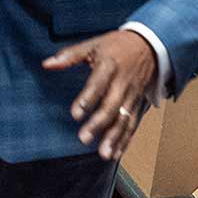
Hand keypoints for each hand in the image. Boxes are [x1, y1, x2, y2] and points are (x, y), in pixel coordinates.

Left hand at [48, 29, 158, 159]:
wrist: (150, 45)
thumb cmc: (117, 45)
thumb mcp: (93, 44)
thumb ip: (69, 55)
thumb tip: (47, 64)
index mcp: (109, 65)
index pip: (97, 84)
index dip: (87, 99)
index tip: (75, 115)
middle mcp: (122, 82)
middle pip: (112, 105)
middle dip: (99, 123)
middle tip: (84, 138)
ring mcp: (132, 95)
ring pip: (124, 118)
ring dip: (114, 137)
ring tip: (104, 153)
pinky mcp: (138, 103)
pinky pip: (133, 123)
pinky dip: (126, 139)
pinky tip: (116, 152)